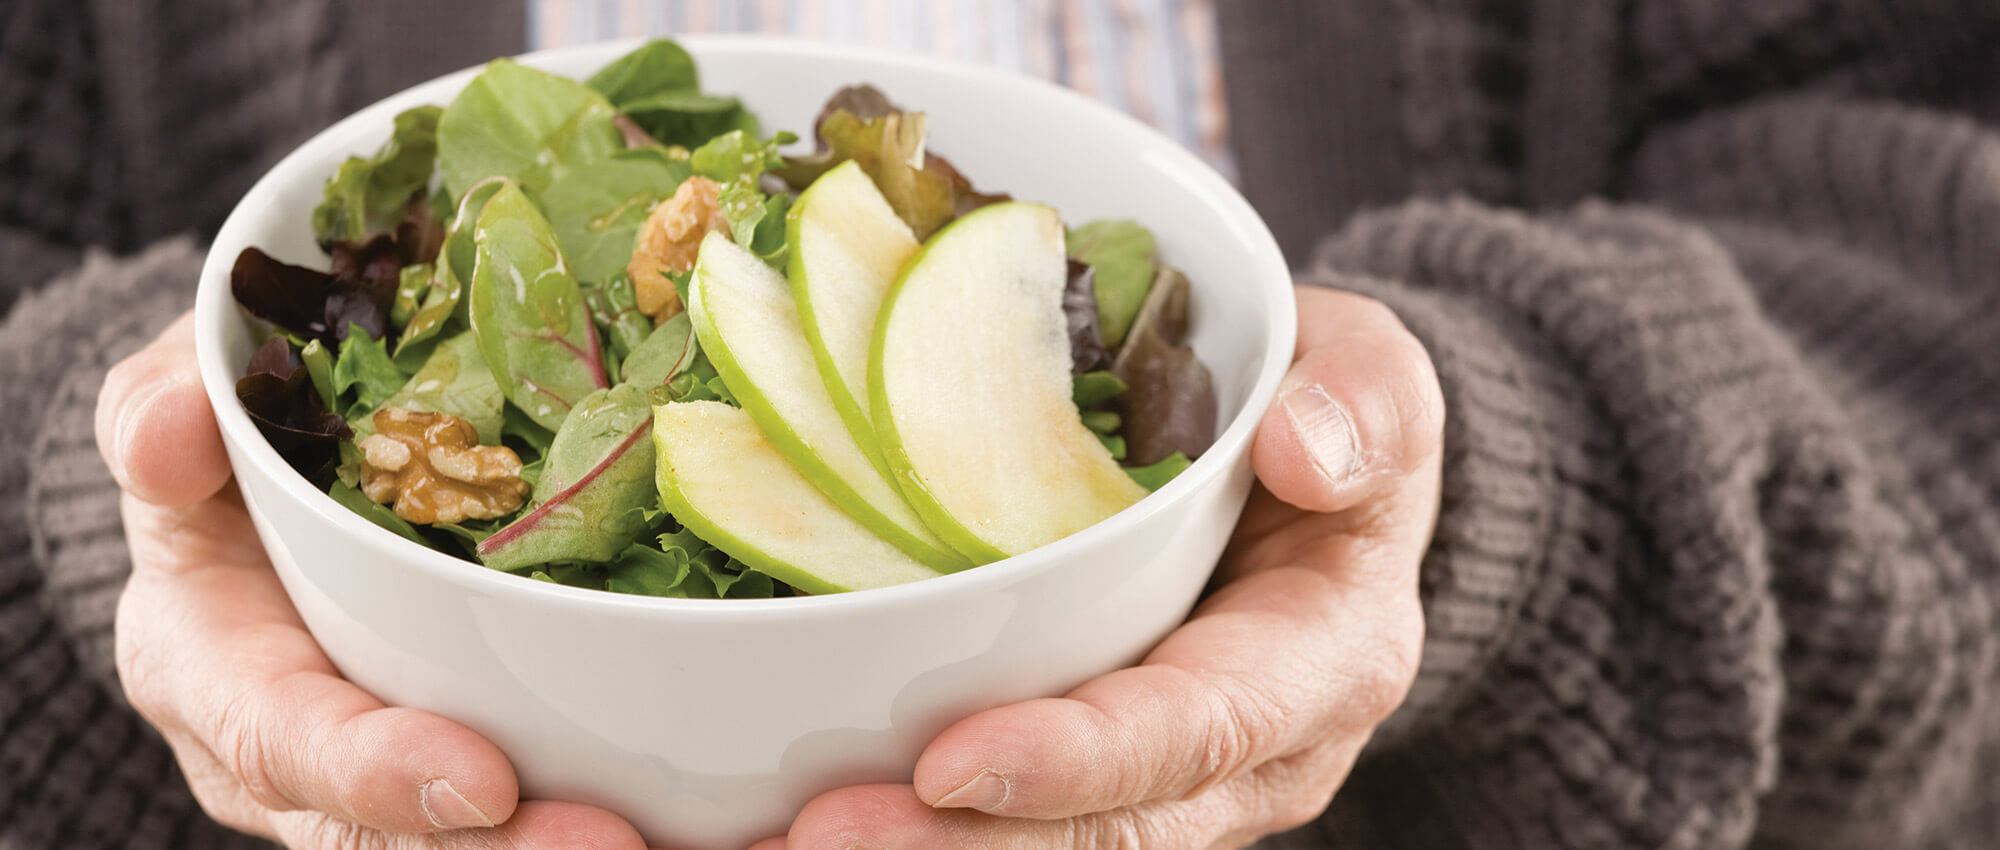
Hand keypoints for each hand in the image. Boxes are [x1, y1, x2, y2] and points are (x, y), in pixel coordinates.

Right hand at [99, 312, 663, 848]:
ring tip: (713, 840)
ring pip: (501, 838)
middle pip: (404, 839)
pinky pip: (579, 799)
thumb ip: (159, 415)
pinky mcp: (509, 753)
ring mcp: (407, 767)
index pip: (287, 744)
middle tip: (621, 844)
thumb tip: (170, 435)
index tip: (479, 782)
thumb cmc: (237, 438)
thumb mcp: (181, 411)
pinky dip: (671, 816)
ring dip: (605, 843)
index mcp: (222, 673)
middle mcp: (314, 752)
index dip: (374, 774)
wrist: (289, 473)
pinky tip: (769, 815)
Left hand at [754, 288, 1443, 848]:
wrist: (1322, 490)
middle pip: (1100, 836)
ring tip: (761, 847)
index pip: (1197, 733)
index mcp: (1319, 665)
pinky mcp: (1087, 773)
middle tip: (811, 836)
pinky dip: (899, 831)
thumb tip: (1304, 454)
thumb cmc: (1333, 423)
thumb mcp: (1377, 379)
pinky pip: (996, 826)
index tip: (952, 764)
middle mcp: (1245, 757)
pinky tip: (769, 825)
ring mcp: (1163, 781)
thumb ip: (1364, 404)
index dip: (1079, 760)